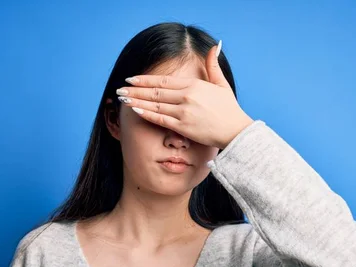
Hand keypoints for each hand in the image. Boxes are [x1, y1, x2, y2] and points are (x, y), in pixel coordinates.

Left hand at [116, 43, 253, 148]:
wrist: (236, 131)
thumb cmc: (229, 109)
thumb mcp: (222, 84)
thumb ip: (213, 65)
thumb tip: (215, 45)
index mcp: (194, 85)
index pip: (163, 81)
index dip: (145, 80)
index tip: (132, 79)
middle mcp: (186, 96)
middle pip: (155, 92)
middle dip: (135, 90)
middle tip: (120, 89)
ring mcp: (184, 112)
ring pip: (154, 104)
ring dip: (136, 101)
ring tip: (122, 99)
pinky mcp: (183, 126)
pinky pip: (160, 119)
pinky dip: (146, 114)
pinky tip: (135, 110)